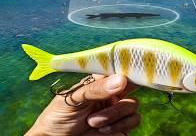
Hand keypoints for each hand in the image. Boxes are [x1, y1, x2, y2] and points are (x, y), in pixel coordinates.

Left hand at [26, 74, 140, 135]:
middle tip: (116, 95)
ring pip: (132, 104)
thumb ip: (96, 89)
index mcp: (100, 82)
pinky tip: (103, 129)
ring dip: (115, 113)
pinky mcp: (122, 125)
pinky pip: (134, 119)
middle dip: (129, 88)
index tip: (127, 73)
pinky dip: (120, 124)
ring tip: (93, 121)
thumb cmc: (59, 117)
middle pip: (132, 84)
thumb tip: (121, 80)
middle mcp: (112, 93)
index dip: (126, 68)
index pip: (117, 69)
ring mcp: (118, 109)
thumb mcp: (72, 98)